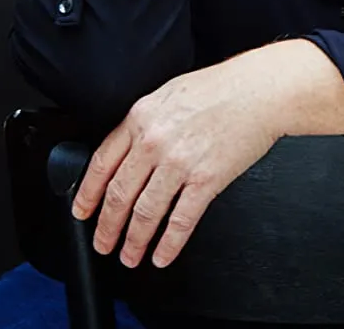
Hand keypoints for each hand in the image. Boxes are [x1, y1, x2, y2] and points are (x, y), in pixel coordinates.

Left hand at [70, 53, 280, 268]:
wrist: (260, 90)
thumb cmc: (222, 87)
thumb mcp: (170, 93)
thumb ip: (146, 121)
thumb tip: (129, 150)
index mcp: (142, 117)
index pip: (102, 163)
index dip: (88, 194)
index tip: (83, 212)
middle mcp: (154, 141)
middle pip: (119, 194)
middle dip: (107, 226)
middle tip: (103, 243)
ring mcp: (179, 162)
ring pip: (145, 213)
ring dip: (134, 241)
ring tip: (130, 256)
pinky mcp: (206, 180)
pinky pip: (181, 221)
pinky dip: (169, 244)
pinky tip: (162, 255)